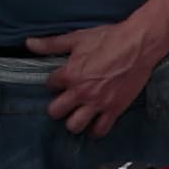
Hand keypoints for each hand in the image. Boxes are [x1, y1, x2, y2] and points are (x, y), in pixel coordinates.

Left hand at [31, 6, 168, 136]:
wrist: (139, 44)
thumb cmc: (109, 38)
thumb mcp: (78, 38)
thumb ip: (52, 44)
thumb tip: (29, 43)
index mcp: (70, 74)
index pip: (50, 86)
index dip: (54, 83)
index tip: (61, 81)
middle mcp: (81, 92)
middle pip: (56, 112)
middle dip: (58, 107)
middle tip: (65, 102)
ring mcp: (98, 103)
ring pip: (74, 126)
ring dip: (73, 122)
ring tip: (78, 115)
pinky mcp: (114, 109)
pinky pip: (100, 130)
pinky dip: (95, 130)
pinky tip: (94, 123)